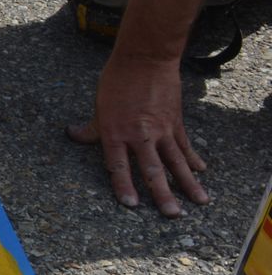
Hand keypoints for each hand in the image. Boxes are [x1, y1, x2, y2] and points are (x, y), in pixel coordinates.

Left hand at [68, 53, 208, 215]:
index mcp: (115, 134)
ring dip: (188, 183)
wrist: (145, 59)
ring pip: (176, 162)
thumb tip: (73, 135)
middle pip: (152, 170)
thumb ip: (90, 129)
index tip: (131, 205)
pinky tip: (201, 172)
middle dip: (163, 195)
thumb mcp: (98, 107)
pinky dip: (193, 159)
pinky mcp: (175, 122)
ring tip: (200, 202)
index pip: (118, 167)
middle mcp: (139, 136)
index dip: (124, 186)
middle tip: (173, 215)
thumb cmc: (116, 82)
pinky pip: (184, 145)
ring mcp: (161, 130)